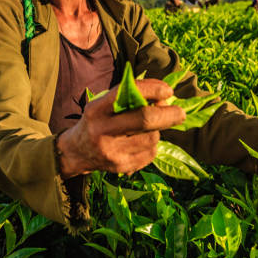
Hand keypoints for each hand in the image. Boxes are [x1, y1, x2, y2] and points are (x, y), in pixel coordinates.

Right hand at [57, 79, 185, 176]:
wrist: (76, 153)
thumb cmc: (97, 121)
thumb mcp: (104, 104)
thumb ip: (129, 98)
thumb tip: (165, 98)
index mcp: (96, 110)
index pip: (127, 94)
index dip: (153, 90)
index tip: (168, 91)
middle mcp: (102, 131)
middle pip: (145, 120)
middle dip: (169, 114)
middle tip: (181, 112)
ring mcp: (112, 152)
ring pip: (152, 137)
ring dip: (158, 130)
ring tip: (148, 128)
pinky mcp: (121, 167)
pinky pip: (151, 153)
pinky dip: (152, 145)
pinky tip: (141, 142)